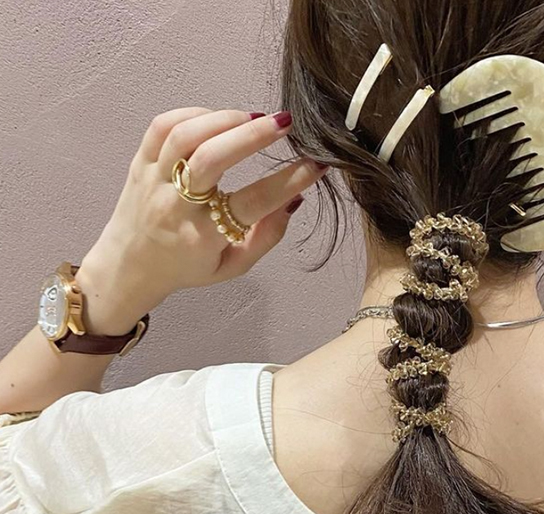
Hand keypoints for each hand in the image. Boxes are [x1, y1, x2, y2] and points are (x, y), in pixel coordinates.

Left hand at [76, 107, 328, 333]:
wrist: (128, 267)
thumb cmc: (187, 267)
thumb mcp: (232, 267)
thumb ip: (265, 237)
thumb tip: (294, 199)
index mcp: (201, 238)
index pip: (250, 204)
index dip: (286, 182)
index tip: (314, 165)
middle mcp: (175, 207)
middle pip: (211, 159)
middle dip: (252, 136)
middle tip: (284, 124)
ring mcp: (153, 181)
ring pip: (185, 136)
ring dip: (224, 119)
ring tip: (253, 118)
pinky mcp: (139, 162)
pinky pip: (162, 125)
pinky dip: (194, 114)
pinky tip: (218, 120)